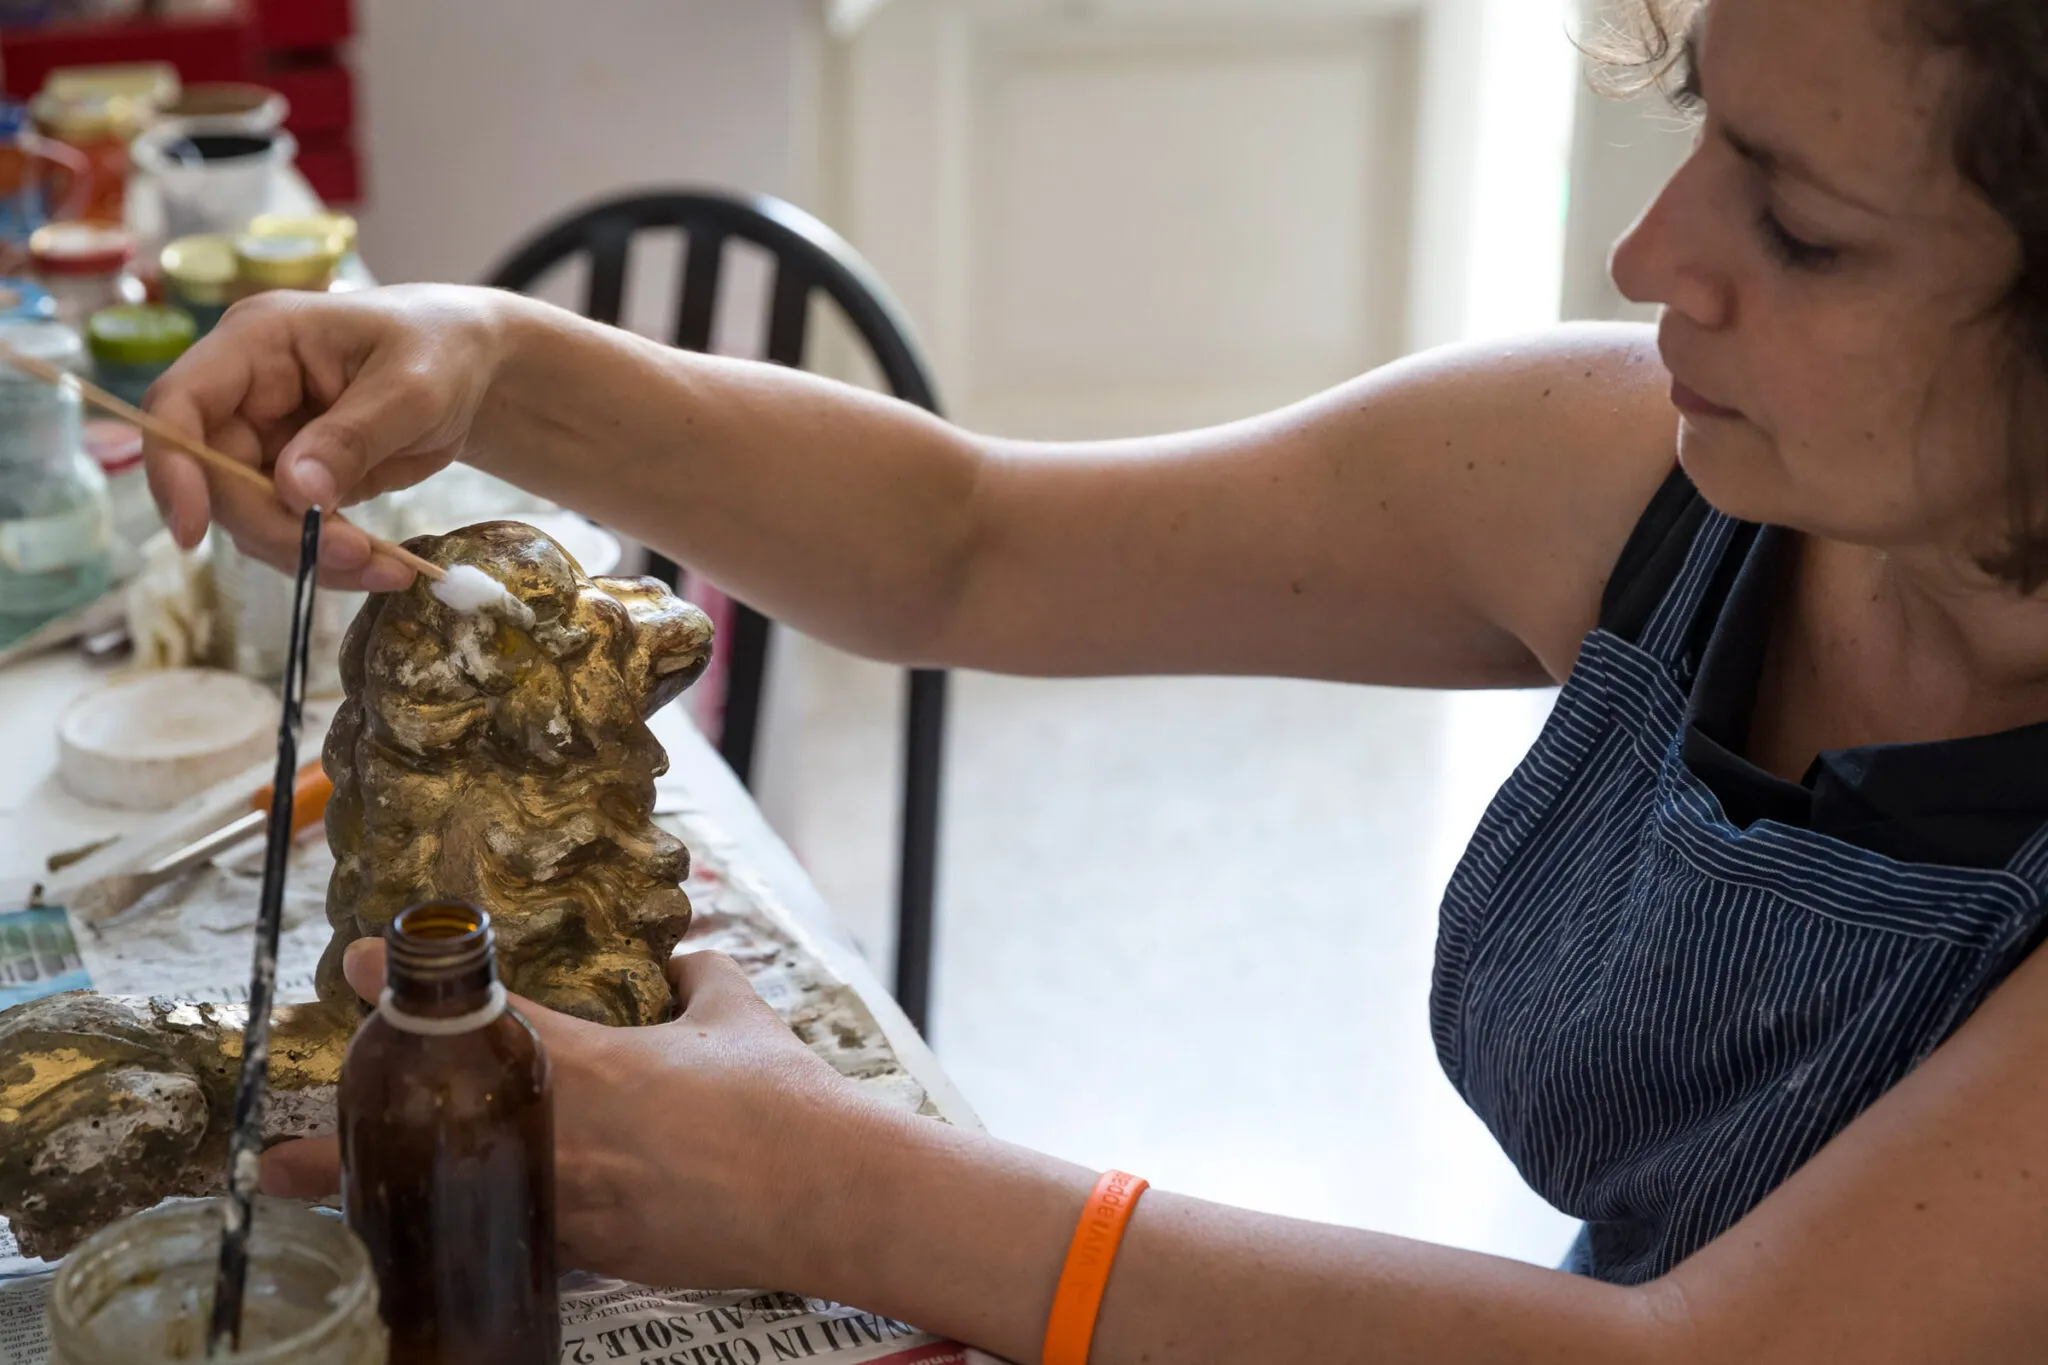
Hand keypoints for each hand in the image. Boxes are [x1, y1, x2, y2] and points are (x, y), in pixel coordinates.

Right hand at [144, 284, 516, 591]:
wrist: (474, 369)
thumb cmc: (441, 350)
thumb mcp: (412, 387)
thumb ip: (352, 437)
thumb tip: (294, 492)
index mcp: (258, 342)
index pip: (179, 404)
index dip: (173, 469)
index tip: (191, 534)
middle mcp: (246, 392)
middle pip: (215, 477)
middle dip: (276, 529)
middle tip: (355, 556)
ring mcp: (266, 438)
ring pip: (250, 516)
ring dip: (309, 554)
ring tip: (388, 569)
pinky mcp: (293, 479)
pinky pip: (289, 530)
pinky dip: (331, 559)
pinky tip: (385, 567)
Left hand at [263, 938, 899, 1290]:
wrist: (825, 1190)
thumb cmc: (782, 1097)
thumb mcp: (739, 1015)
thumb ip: (699, 978)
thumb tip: (682, 958)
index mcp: (588, 1061)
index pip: (477, 1014)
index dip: (408, 985)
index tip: (361, 963)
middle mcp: (559, 1132)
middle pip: (429, 1134)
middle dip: (346, 1146)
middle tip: (279, 1155)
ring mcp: (570, 1202)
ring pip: (457, 1202)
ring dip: (397, 1201)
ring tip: (335, 1208)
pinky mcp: (595, 1253)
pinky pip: (515, 1238)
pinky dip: (474, 1234)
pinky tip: (447, 1242)